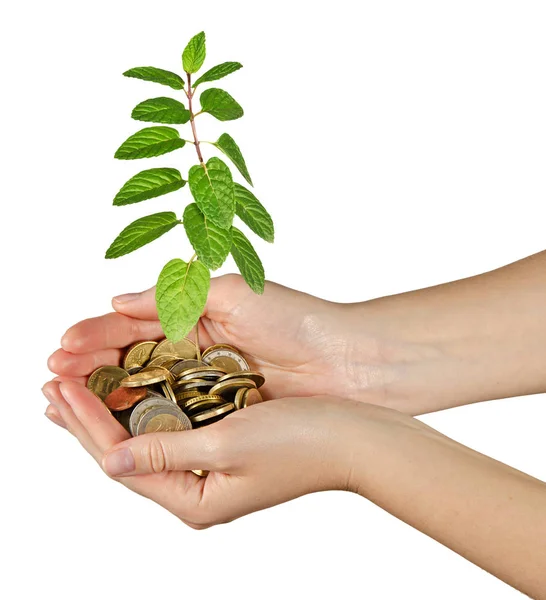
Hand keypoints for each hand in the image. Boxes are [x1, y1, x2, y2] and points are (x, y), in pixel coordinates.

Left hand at [42, 380, 368, 526]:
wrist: (355, 436)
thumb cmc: (302, 441)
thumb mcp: (228, 446)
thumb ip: (166, 453)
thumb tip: (109, 460)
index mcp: (195, 500)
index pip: (122, 460)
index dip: (86, 422)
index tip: (58, 389)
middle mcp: (197, 489)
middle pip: (126, 451)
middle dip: (87, 417)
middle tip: (51, 385)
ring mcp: (209, 468)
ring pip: (145, 436)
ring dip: (111, 408)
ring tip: (75, 387)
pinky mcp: (222, 445)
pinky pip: (170, 426)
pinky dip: (144, 404)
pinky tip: (128, 388)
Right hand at [48, 274, 387, 402]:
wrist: (350, 362)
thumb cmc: (297, 319)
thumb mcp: (232, 293)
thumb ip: (173, 297)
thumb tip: (117, 299)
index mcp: (199, 317)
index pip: (135, 326)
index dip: (97, 336)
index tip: (63, 348)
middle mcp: (198, 353)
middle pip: (133, 361)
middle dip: (93, 367)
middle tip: (53, 377)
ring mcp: (208, 386)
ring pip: (147, 390)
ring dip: (108, 394)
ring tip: (67, 398)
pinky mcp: (222, 415)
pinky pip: (175, 416)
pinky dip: (143, 417)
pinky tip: (112, 420)